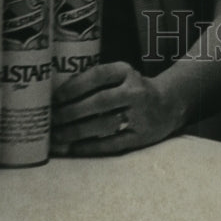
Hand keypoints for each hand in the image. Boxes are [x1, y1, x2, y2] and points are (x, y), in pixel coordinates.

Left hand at [51, 61, 182, 156]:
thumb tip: (58, 94)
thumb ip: (97, 81)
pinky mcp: (141, 137)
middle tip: (51, 121)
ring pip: (104, 124)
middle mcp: (135, 91)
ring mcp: (140, 115)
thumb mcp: (120, 75)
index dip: (74, 86)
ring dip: (77, 132)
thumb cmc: (132, 88)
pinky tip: (73, 149)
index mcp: (126, 71)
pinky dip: (91, 147)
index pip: (98, 75)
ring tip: (57, 137)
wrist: (169, 103)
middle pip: (99, 102)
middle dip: (71, 112)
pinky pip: (112, 144)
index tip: (55, 97)